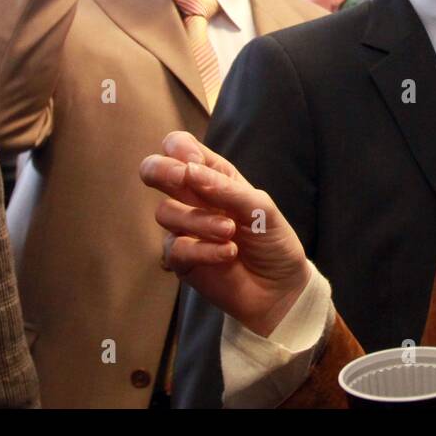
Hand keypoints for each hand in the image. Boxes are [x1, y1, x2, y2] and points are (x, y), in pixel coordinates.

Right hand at [140, 131, 311, 337]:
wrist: (280, 289)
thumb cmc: (272, 241)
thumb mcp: (260, 207)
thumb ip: (225, 188)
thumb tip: (188, 171)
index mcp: (213, 176)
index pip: (180, 147)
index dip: (179, 148)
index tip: (195, 163)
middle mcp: (193, 198)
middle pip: (155, 170)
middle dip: (160, 170)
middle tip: (181, 180)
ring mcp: (185, 229)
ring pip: (165, 212)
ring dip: (198, 220)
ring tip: (229, 231)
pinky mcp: (182, 260)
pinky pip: (175, 248)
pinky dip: (203, 249)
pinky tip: (229, 253)